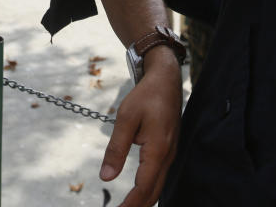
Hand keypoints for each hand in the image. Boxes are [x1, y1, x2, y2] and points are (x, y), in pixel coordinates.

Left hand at [100, 48, 181, 206]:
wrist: (166, 80)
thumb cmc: (146, 96)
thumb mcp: (126, 118)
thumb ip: (116, 149)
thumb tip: (106, 177)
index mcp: (157, 150)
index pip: (143, 188)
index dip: (130, 204)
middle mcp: (167, 156)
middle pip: (153, 193)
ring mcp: (169, 154)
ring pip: (158, 187)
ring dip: (142, 201)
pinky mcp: (167, 151)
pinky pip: (159, 177)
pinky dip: (147, 190)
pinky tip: (137, 194)